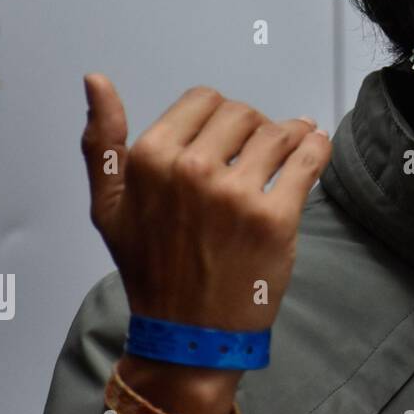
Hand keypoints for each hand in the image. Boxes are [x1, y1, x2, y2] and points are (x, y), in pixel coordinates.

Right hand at [80, 74, 331, 339]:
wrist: (187, 333)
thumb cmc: (150, 267)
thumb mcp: (108, 206)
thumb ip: (101, 141)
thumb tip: (96, 80)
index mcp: (150, 159)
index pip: (204, 100)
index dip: (218, 118)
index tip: (225, 142)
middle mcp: (191, 170)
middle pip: (244, 114)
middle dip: (253, 129)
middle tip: (255, 156)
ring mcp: (235, 195)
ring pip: (280, 132)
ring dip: (290, 138)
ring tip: (286, 157)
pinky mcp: (275, 218)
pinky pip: (308, 159)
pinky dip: (317, 149)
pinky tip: (313, 152)